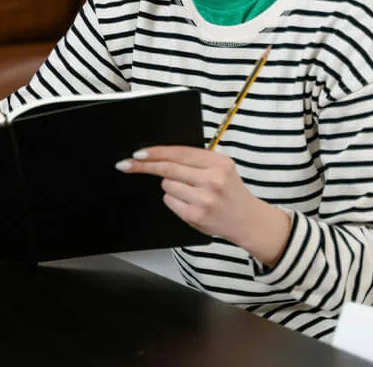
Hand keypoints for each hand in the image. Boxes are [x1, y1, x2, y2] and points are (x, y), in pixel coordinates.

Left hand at [117, 145, 290, 266]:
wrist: (247, 220)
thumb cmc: (230, 191)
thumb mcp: (221, 168)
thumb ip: (195, 160)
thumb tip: (158, 155)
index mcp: (218, 163)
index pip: (179, 153)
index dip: (155, 152)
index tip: (137, 153)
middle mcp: (212, 180)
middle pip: (167, 168)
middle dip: (143, 166)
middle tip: (125, 164)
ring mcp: (203, 199)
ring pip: (167, 185)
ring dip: (170, 186)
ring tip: (189, 191)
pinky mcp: (195, 215)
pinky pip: (169, 201)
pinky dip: (173, 200)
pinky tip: (189, 203)